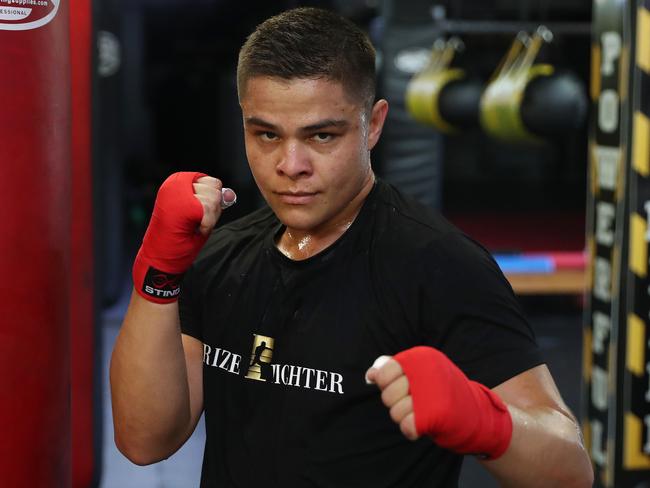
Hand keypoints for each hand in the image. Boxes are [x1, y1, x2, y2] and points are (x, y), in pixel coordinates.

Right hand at [133, 172, 236, 302]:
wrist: (160, 258)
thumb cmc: (178, 239)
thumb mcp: (200, 216)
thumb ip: (215, 203)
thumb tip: (231, 195)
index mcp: (178, 182)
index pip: (213, 182)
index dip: (213, 202)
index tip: (199, 215)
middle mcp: (175, 183)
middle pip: (215, 189)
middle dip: (213, 210)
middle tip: (196, 223)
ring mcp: (177, 192)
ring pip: (214, 199)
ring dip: (209, 219)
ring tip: (193, 227)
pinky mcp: (183, 204)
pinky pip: (210, 210)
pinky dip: (207, 224)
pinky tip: (195, 230)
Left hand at [365, 346, 512, 459]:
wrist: (478, 413)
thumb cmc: (444, 392)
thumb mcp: (423, 374)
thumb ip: (396, 371)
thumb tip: (370, 374)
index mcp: (423, 358)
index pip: (386, 371)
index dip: (385, 384)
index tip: (396, 387)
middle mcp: (427, 372)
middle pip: (387, 394)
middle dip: (395, 404)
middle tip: (411, 404)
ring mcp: (432, 392)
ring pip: (396, 412)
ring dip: (404, 418)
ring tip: (419, 414)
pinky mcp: (437, 414)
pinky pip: (407, 426)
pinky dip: (411, 430)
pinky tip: (420, 426)